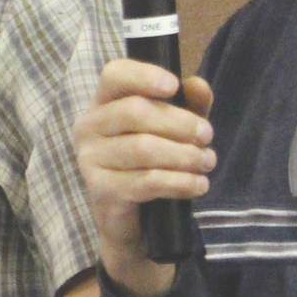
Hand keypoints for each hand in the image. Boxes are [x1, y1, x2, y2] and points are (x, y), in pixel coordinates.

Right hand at [74, 60, 215, 296]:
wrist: (133, 222)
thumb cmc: (151, 165)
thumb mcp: (175, 131)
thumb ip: (188, 105)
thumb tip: (197, 84)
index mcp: (102, 103)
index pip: (114, 75)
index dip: (144, 75)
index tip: (174, 85)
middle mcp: (88, 127)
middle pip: (135, 111)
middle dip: (180, 122)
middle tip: (208, 136)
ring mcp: (89, 159)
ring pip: (143, 148)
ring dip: (184, 155)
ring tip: (208, 162)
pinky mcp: (101, 190)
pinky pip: (146, 181)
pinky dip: (179, 182)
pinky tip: (199, 185)